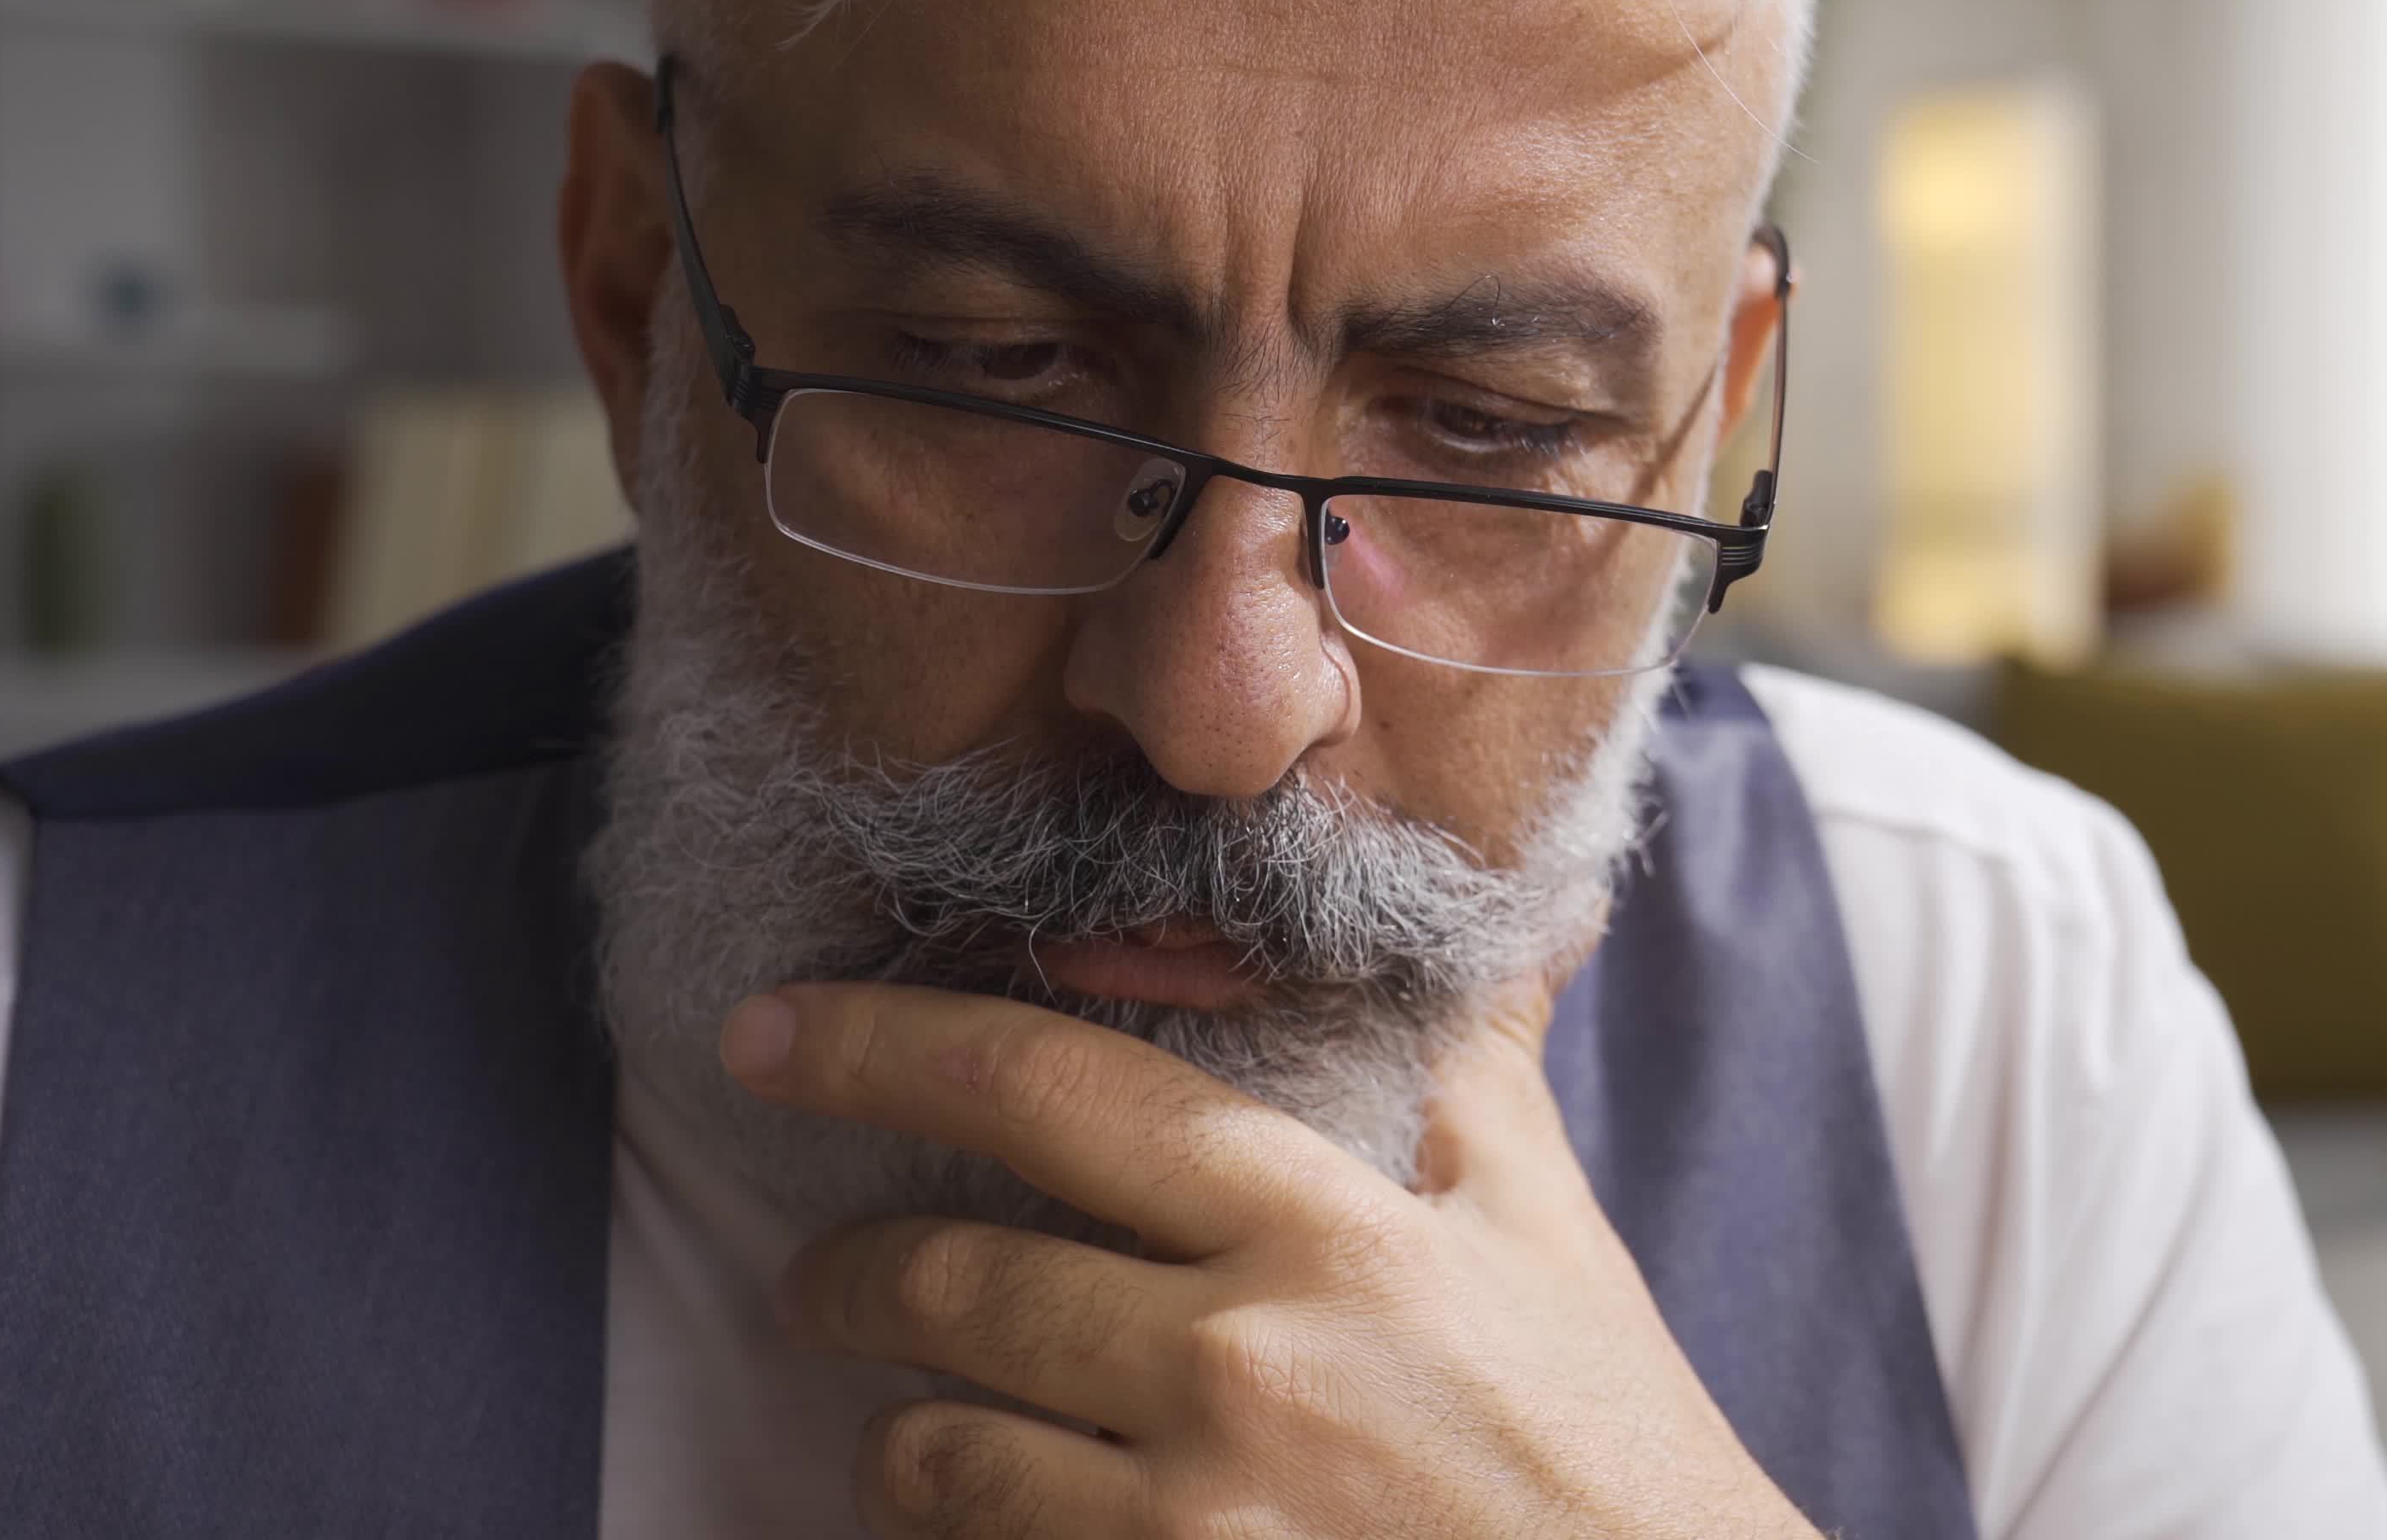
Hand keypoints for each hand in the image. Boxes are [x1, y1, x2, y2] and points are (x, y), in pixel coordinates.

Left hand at [717, 977, 1822, 1539]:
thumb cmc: (1610, 1445)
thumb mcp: (1550, 1234)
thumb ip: (1484, 1069)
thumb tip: (1528, 910)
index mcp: (1324, 1231)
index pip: (1059, 1092)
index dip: (891, 1045)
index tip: (775, 1030)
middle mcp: (1241, 1367)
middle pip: (958, 1283)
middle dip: (848, 1272)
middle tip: (813, 1273)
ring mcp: (1201, 1523)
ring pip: (943, 1458)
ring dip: (897, 1437)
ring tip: (898, 1424)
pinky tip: (973, 1531)